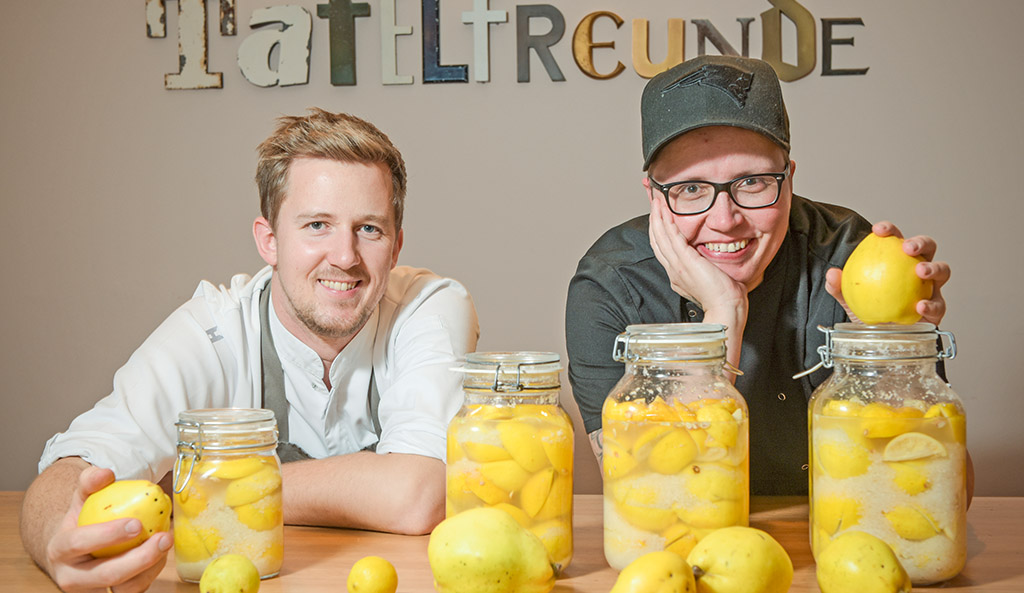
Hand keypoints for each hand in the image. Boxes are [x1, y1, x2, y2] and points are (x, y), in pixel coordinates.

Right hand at [45, 466, 171, 592]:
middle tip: (163, 538)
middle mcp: (72, 577)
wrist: (73, 550)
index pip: (78, 544)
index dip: (107, 535)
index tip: (136, 523)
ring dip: (151, 567)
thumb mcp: (80, 499)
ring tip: (166, 542)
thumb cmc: (81, 521)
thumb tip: (105, 473)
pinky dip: (152, 573)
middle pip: (106, 574)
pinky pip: (134, 591)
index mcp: (59, 550)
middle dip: (139, 558)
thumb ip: (90, 482)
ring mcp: (92, 591)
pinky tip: (162, 553)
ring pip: (124, 588)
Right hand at [647, 192, 747, 317]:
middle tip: (654, 202)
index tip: (659, 216)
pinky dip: (667, 223)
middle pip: (656, 240)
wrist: (726, 307)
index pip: (662, 248)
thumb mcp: (709, 278)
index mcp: (677, 275)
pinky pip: (672, 238)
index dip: (658, 231)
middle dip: (654, 220)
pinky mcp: (685, 262)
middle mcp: (673, 270)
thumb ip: (704, 266)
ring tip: (657, 202)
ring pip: (660, 237)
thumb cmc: (724, 296)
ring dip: (657, 217)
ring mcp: (677, 266)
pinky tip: (665, 212)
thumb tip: (707, 259)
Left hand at [826, 221, 950, 325]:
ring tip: (921, 271)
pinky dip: (931, 304)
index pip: (895, 240)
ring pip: (942, 270)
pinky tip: (920, 306)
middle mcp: (917, 270)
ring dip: (933, 268)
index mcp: (896, 260)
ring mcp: (931, 288)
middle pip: (928, 247)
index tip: (878, 230)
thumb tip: (832, 274)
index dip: (890, 230)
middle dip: (920, 242)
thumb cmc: (870, 312)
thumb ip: (840, 287)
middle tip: (907, 247)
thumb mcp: (850, 300)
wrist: (880, 340)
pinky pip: (938, 305)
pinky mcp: (937, 309)